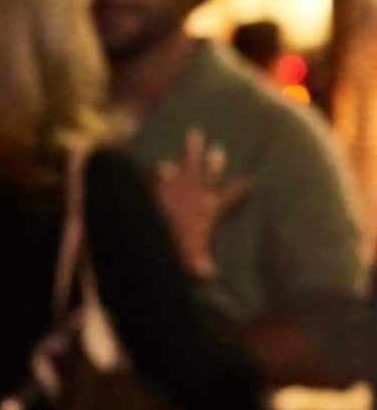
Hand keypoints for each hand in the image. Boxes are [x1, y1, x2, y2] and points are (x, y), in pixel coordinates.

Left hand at [154, 128, 252, 277]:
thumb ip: (202, 266)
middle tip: (218, 149)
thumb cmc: (179, 247)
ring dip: (191, 149)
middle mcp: (197, 191)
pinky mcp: (160, 183)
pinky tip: (159, 160)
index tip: (251, 180)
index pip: (232, 195)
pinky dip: (160, 168)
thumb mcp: (193, 259)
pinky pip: (160, 172)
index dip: (241, 188)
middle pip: (209, 172)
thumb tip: (210, 275)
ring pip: (188, 162)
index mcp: (211, 207)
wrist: (158, 234)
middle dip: (214, 162)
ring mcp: (178, 184)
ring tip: (194, 133)